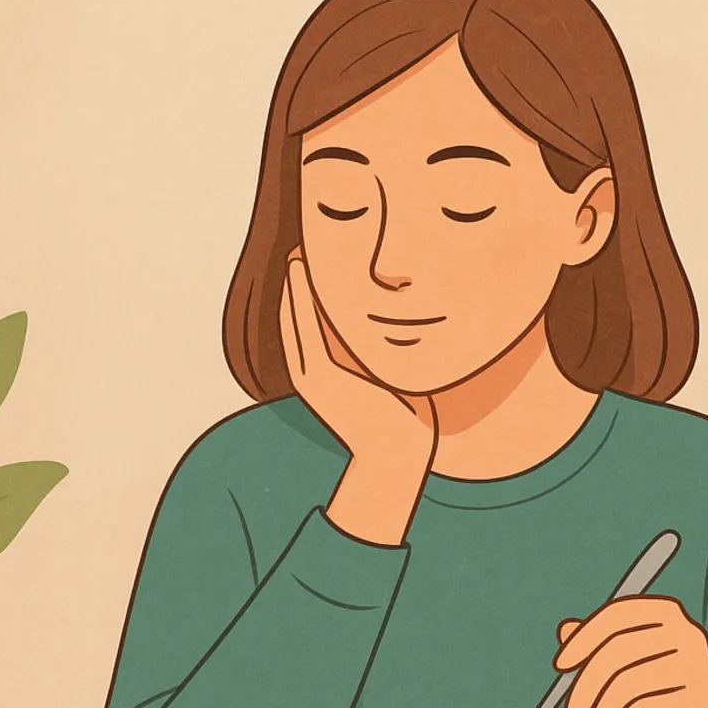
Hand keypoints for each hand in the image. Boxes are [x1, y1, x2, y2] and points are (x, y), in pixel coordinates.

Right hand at [280, 250, 435, 544]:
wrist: (399, 456)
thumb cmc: (407, 423)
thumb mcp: (394, 379)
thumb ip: (390, 356)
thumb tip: (414, 332)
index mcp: (329, 376)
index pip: (311, 329)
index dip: (309, 298)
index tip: (315, 268)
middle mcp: (313, 376)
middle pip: (296, 321)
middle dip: (297, 287)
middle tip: (298, 251)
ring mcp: (313, 377)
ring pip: (295, 321)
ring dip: (293, 287)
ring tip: (294, 255)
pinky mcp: (320, 376)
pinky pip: (304, 328)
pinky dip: (299, 299)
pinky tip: (300, 271)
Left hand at [554, 597, 707, 707]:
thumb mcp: (622, 679)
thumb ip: (598, 651)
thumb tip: (565, 628)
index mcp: (670, 618)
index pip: (619, 613)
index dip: (584, 637)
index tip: (561, 665)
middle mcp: (690, 636)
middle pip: (620, 648)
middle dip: (587, 682)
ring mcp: (698, 668)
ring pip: (629, 681)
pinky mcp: (698, 703)